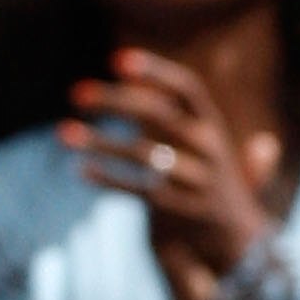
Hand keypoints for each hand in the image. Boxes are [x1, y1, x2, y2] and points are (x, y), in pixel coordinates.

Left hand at [62, 50, 281, 299]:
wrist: (236, 239)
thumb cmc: (210, 183)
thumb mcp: (202, 146)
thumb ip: (174, 117)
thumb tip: (137, 87)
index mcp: (214, 126)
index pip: (186, 89)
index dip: (155, 72)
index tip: (117, 59)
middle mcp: (209, 147)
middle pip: (158, 115)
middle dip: (115, 101)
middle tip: (76, 92)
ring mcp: (196, 179)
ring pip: (142, 154)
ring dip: (99, 142)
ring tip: (62, 132)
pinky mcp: (179, 210)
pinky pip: (139, 191)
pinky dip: (108, 180)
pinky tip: (80, 169)